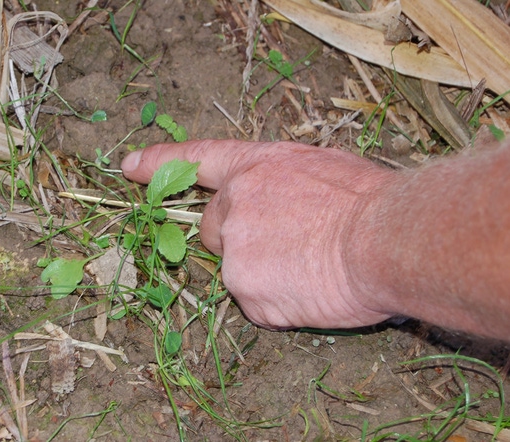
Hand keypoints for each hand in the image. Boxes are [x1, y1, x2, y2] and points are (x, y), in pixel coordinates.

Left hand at [122, 140, 396, 329]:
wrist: (387, 239)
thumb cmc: (371, 201)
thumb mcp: (321, 169)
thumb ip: (283, 186)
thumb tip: (284, 206)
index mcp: (253, 168)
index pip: (195, 160)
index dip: (159, 163)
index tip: (128, 166)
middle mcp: (232, 208)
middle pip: (212, 231)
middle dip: (238, 241)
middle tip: (287, 245)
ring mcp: (235, 254)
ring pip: (237, 271)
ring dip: (265, 274)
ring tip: (312, 268)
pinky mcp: (246, 295)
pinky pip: (258, 305)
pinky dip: (281, 304)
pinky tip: (311, 291)